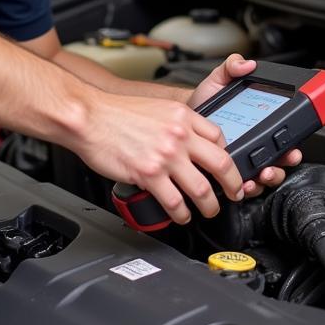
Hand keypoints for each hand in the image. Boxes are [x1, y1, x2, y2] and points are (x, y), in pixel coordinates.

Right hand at [78, 92, 243, 224]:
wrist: (88, 117)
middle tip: (236, 194)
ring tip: (210, 211)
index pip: (219, 137)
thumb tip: (188, 141)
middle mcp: (179, 135)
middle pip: (222, 165)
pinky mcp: (149, 174)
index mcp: (183, 116)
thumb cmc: (116, 113)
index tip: (227, 168)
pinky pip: (174, 202)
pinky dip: (182, 214)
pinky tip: (181, 216)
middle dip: (234, 185)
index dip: (227, 156)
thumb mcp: (157, 107)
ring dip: (210, 206)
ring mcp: (166, 156)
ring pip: (202, 189)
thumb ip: (176, 123)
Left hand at [187, 53, 301, 196]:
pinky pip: (243, 185)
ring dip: (266, 179)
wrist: (181, 119)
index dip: (292, 145)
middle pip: (279, 161)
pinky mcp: (227, 174)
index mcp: (260, 124)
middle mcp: (255, 145)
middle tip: (275, 164)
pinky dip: (247, 187)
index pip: (283, 137)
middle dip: (282, 166)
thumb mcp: (219, 81)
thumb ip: (232, 67)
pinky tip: (242, 184)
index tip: (292, 148)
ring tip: (259, 175)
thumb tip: (246, 64)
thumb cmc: (204, 103)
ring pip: (264, 177)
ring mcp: (243, 161)